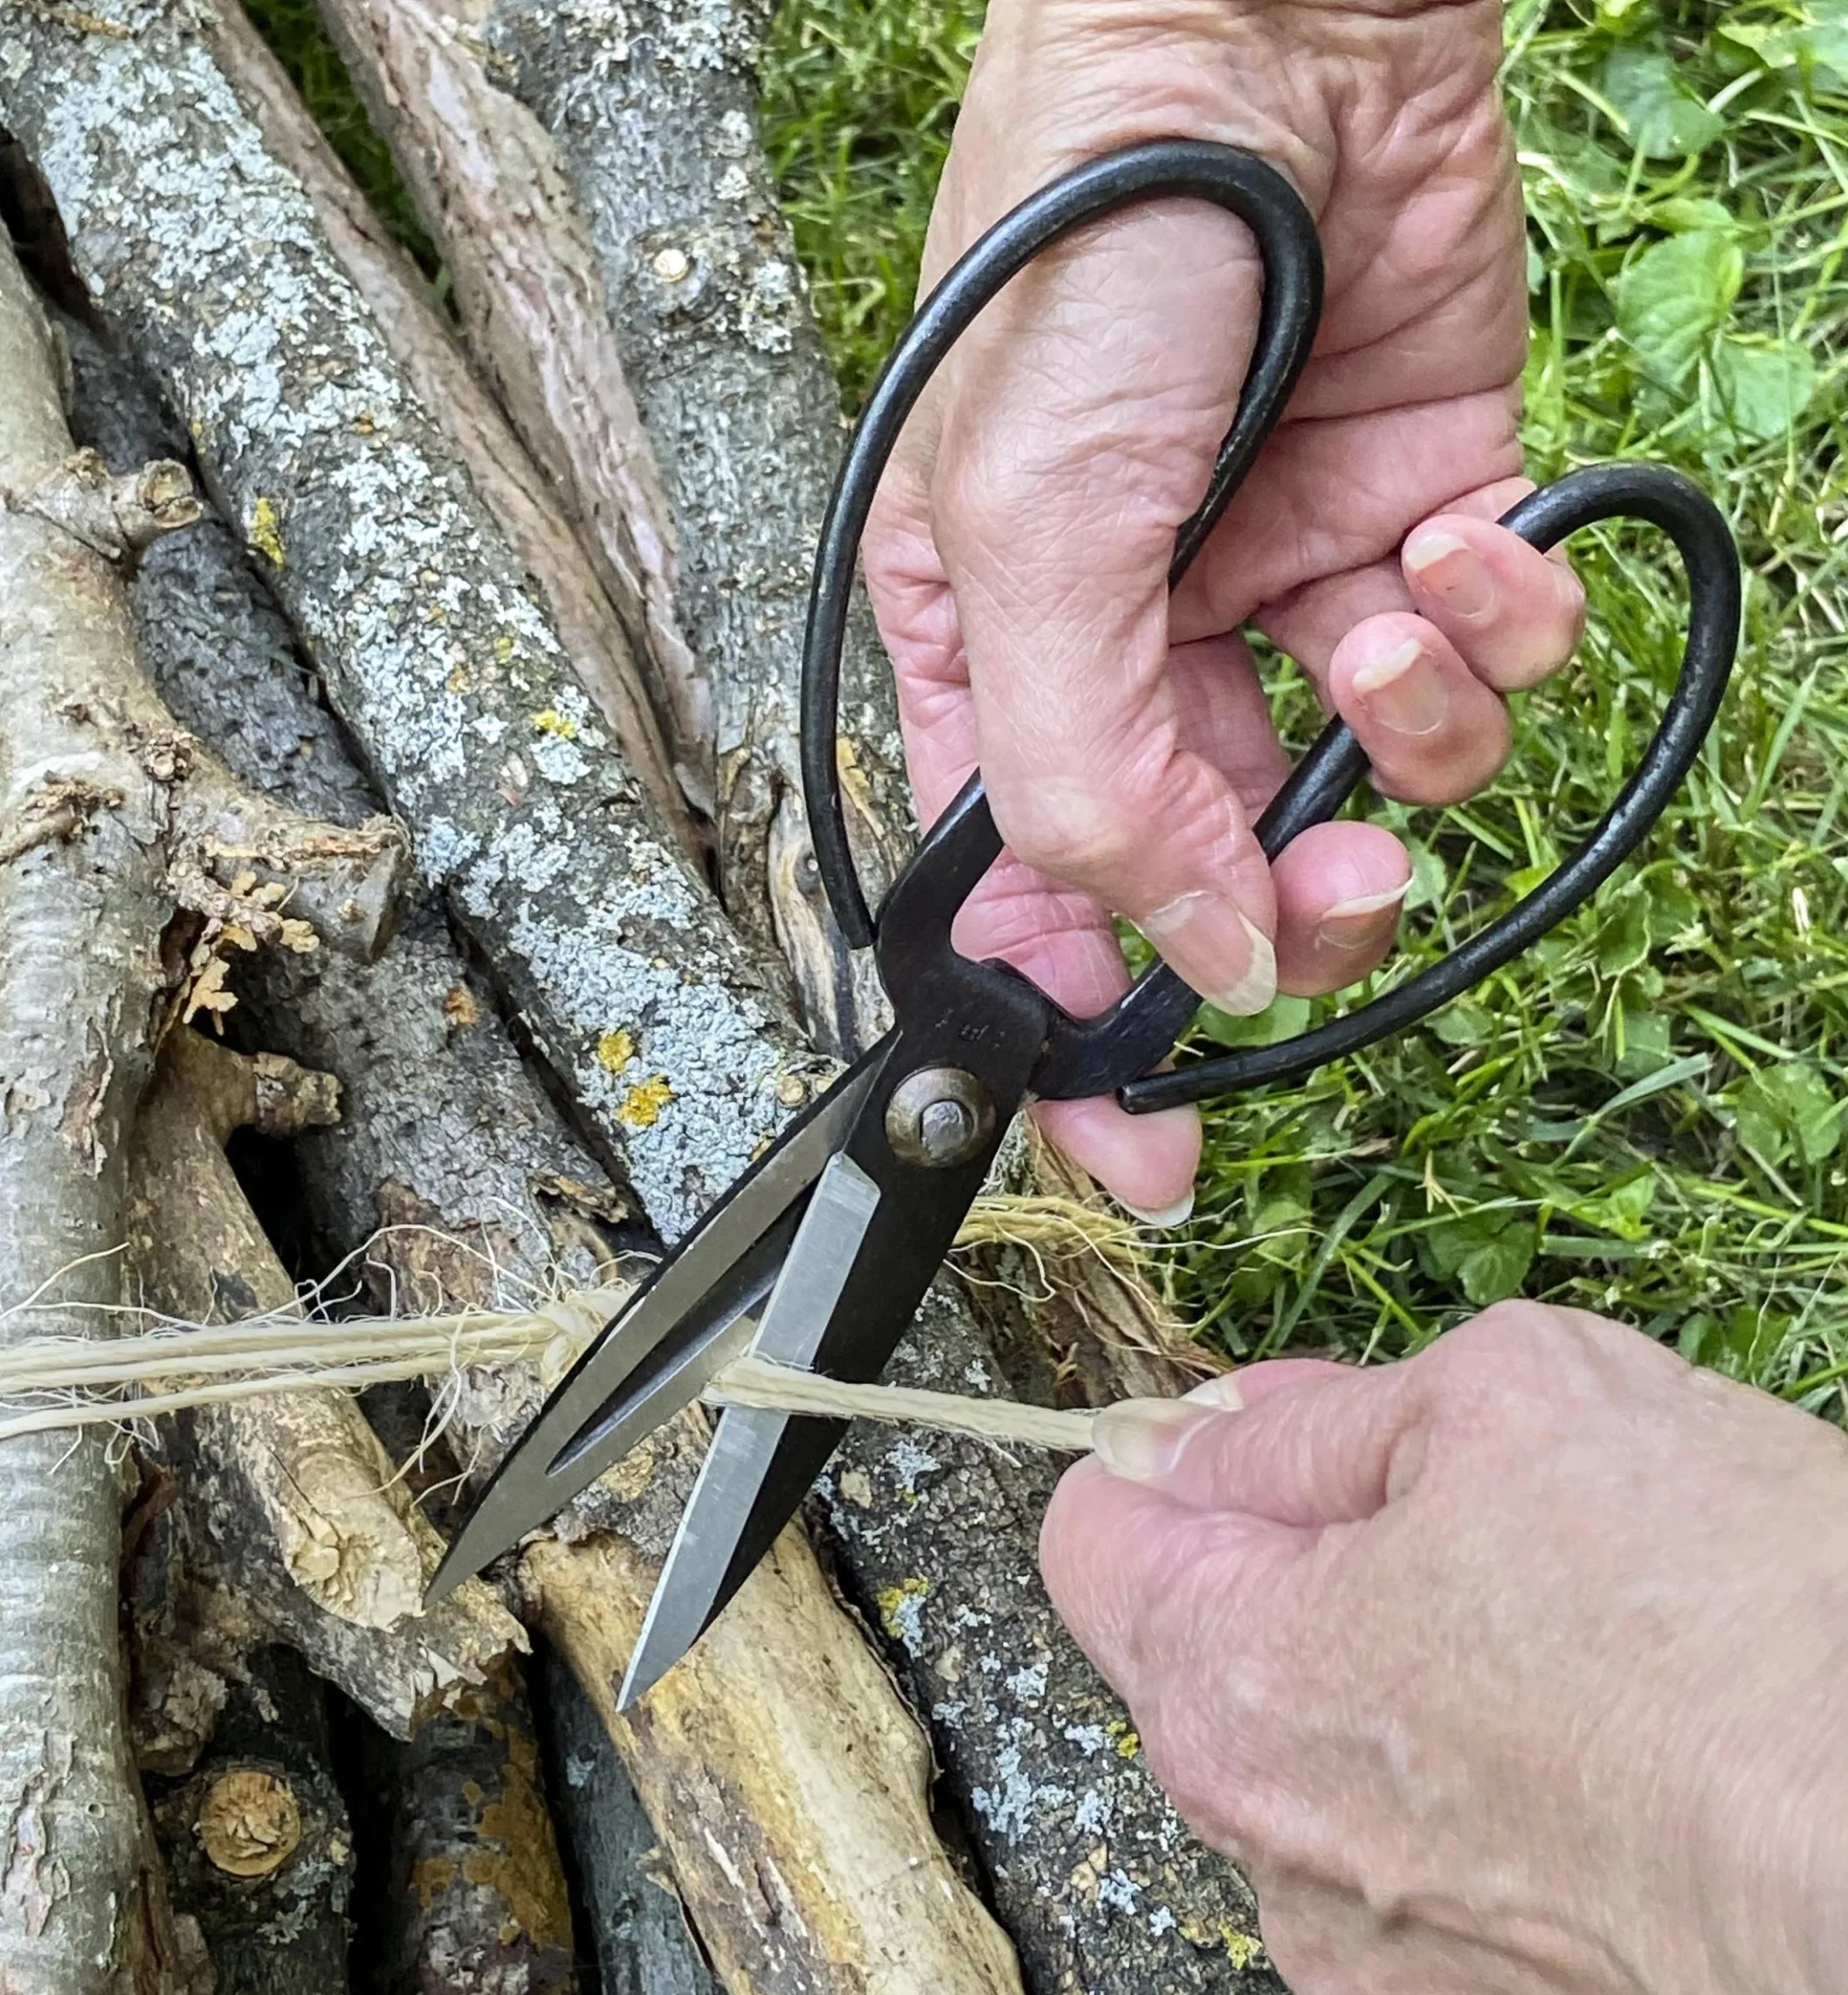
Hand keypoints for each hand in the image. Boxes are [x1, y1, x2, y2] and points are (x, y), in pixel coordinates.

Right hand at [863, 0, 1583, 1214]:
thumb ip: (1087, 780)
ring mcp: (1287, 607)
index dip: (1085, 1051)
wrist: (1267, 33)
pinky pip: (1486, 676)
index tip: (1147, 1164)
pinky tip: (1458, 537)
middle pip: (1221, 886)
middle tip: (1333, 896)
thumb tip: (1186, 960)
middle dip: (1295, 911)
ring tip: (1381, 617)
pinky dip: (1495, 629)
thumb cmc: (1091, 256)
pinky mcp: (1423, 537)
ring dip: (1401, 743)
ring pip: (1372, 799)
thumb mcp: (1024, 534)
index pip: (1028, 916)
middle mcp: (1144, 662)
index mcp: (1002, 674)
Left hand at [1041, 1308, 1847, 1993]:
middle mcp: (1268, 1847)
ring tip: (1558, 1633)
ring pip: (1316, 1747)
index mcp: (1230, 1679)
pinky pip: (1409, 1848)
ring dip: (1392, 1667)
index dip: (1178, 1454)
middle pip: (1205, 1644)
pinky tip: (1588, 1737)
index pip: (1093, 1534)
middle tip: (1455, 1505)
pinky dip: (1466, 1778)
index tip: (1264, 1435)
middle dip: (1298, 1554)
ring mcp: (1372, 1954)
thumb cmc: (1729, 1622)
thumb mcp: (1506, 1401)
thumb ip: (1307, 1423)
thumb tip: (1200, 1434)